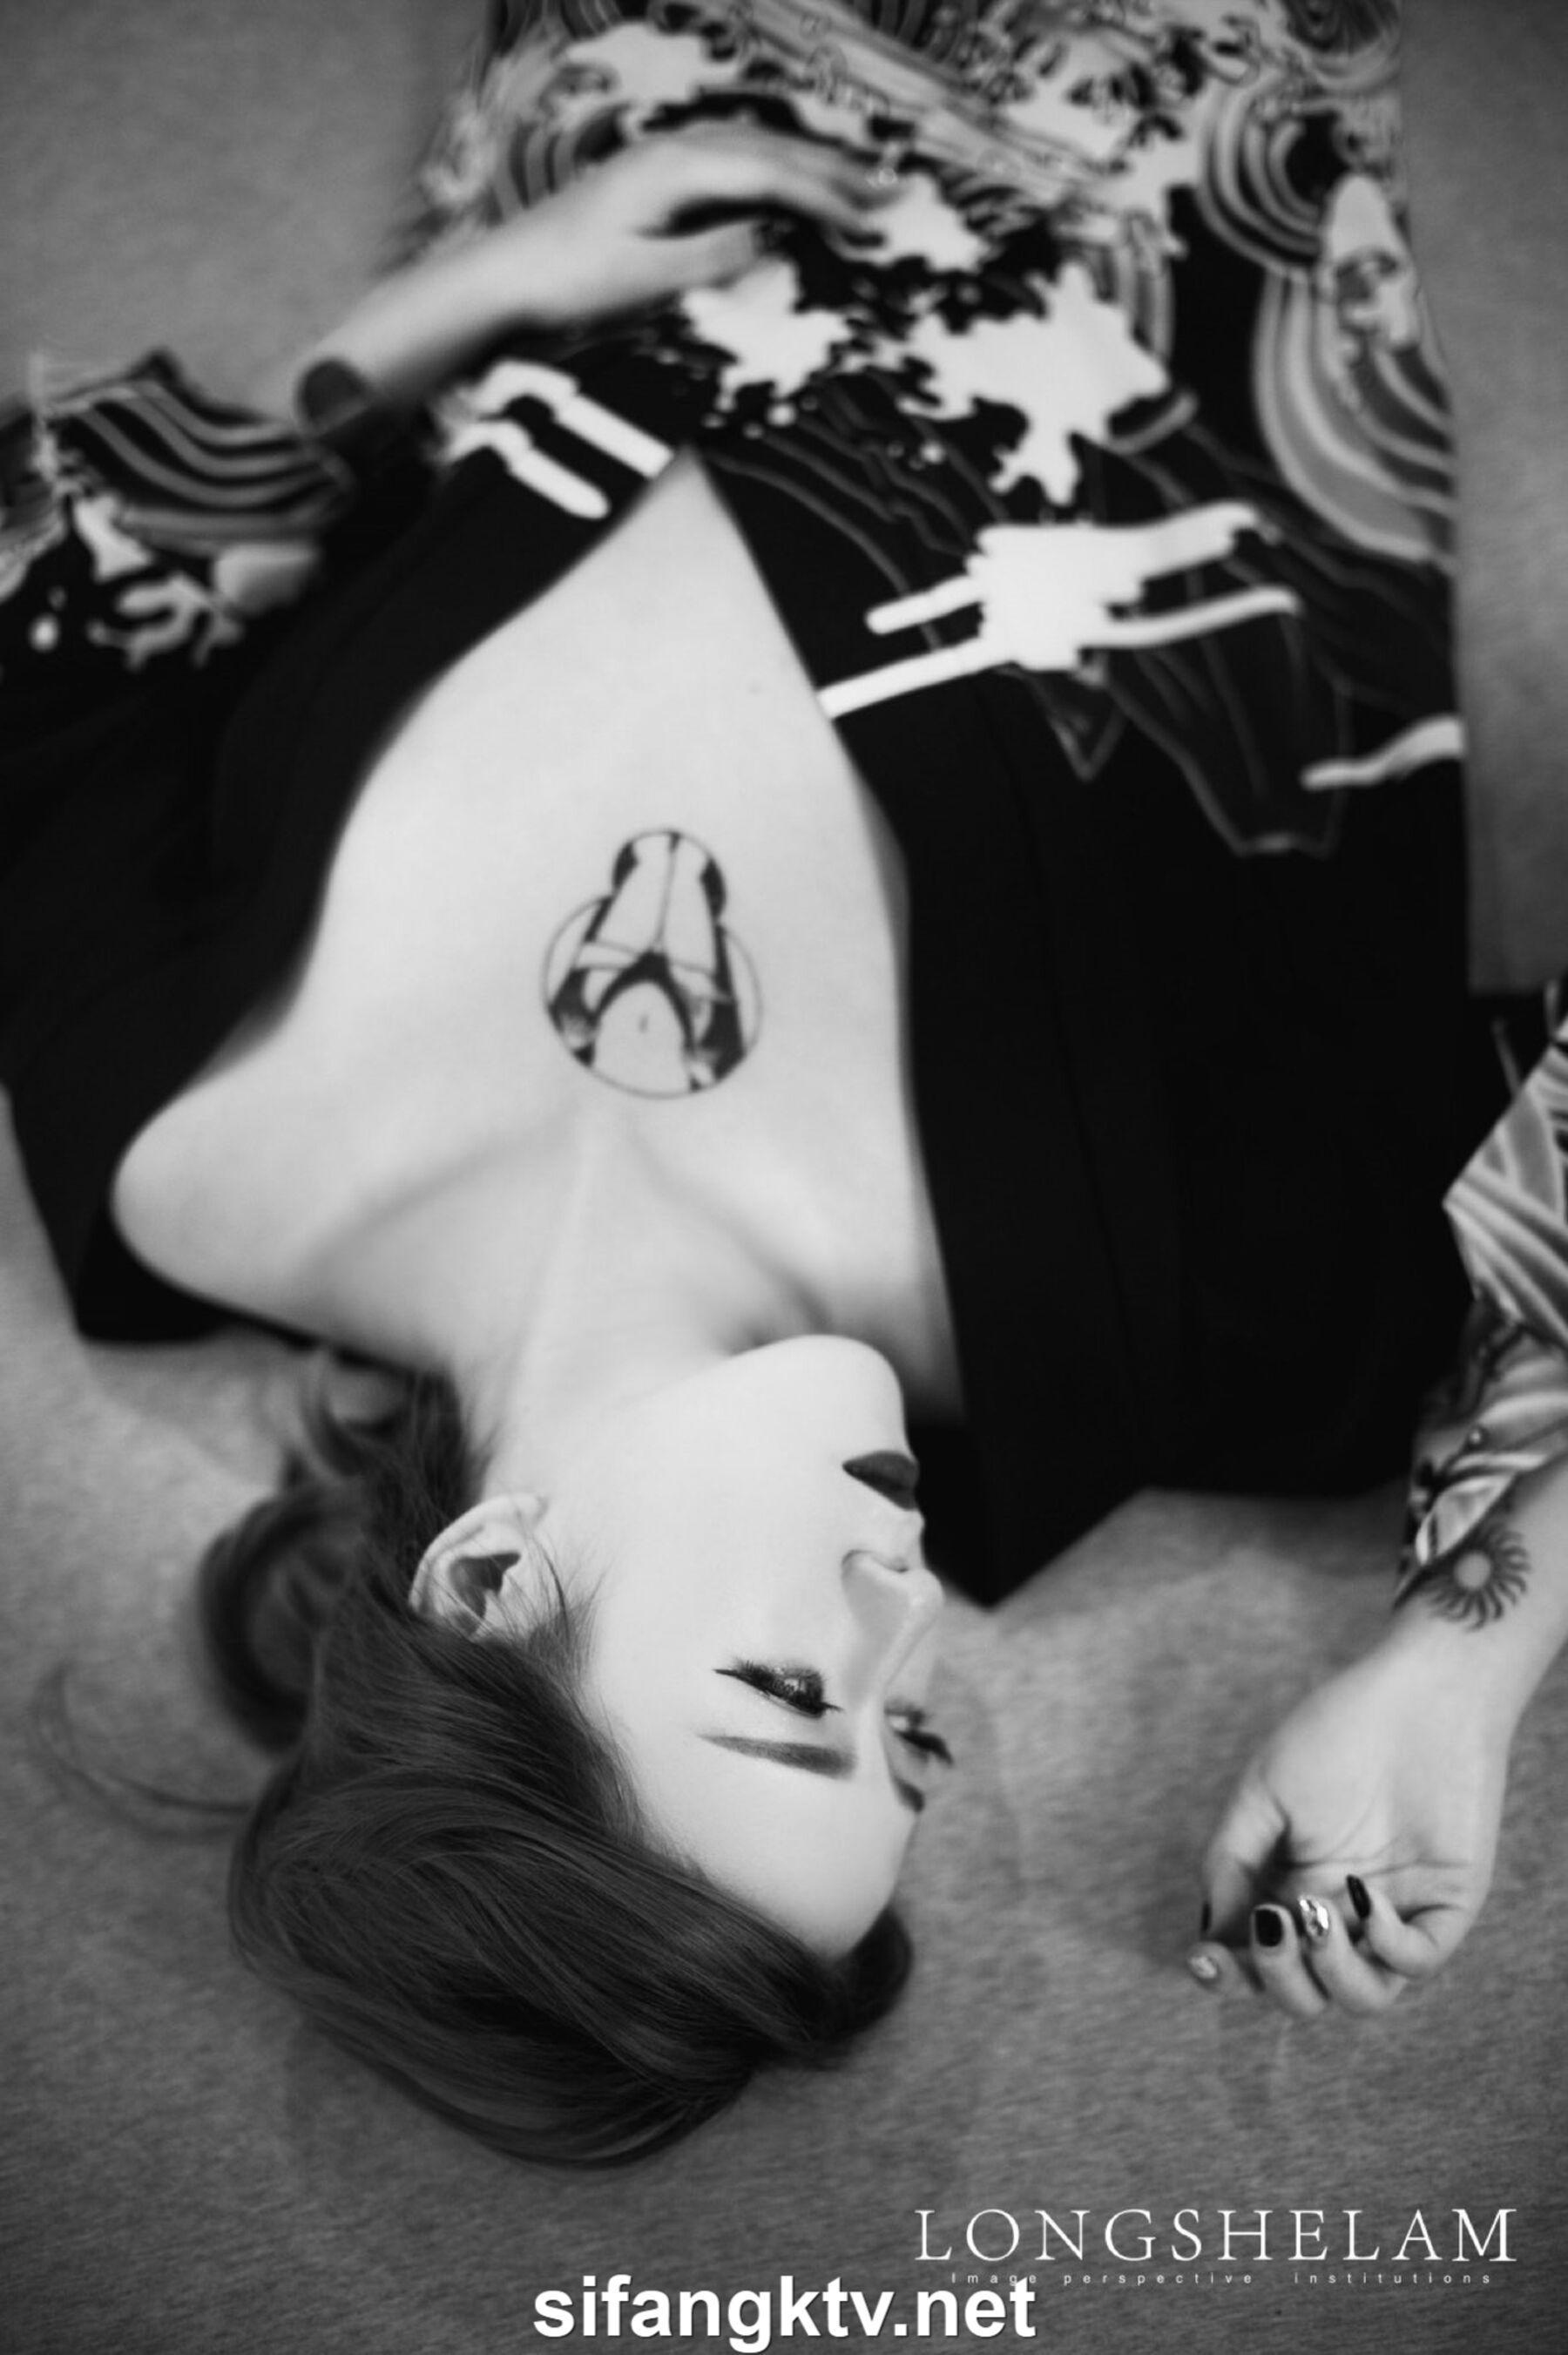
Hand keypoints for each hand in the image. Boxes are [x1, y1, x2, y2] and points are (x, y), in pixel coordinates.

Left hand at [459, 122, 892, 332]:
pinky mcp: (652, 176)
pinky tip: (785, 181)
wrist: (503, 274)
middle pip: (769, 152)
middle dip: (833, 172)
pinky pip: (729, 159)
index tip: (868, 224)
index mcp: (676, 170)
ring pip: (752, 149)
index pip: (769, 178)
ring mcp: (662, 159)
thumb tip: (770, 239)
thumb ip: (709, 257)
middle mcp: (674, 151)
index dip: (823, 199)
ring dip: (807, 165)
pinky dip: (771, 167)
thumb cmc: (568, 282)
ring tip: (855, 182)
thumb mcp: (644, 280)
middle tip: (891, 193)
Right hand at [1186, 1636, 1510, 2016]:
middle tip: (1274, 1920)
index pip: (1255, 1957)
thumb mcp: (1264, 1791)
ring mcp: (1394, 1915)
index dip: (1226, 1973)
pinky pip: (1417, 1962)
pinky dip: (1388, 1947)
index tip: (1202, 1958)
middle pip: (1304, 1992)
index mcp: (1290, 1885)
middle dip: (1277, 1976)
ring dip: (1330, 1973)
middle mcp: (1340, 1912)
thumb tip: (1212, 1931)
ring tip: (1317, 1914)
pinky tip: (1369, 1896)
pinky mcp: (1446, 1908)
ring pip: (1363, 1997)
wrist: (1419, 1693)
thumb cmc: (1335, 1731)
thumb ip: (1232, 1860)